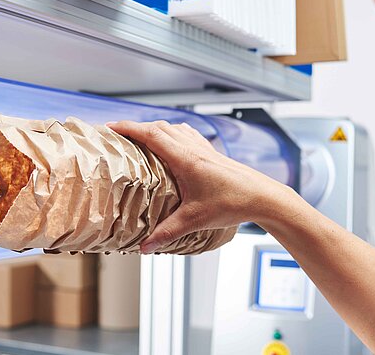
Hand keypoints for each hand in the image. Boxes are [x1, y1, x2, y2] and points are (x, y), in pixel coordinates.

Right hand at [107, 120, 296, 252]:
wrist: (264, 196)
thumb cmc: (233, 203)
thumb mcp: (195, 220)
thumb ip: (167, 233)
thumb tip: (144, 248)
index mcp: (186, 158)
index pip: (151, 134)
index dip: (128, 128)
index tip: (110, 127)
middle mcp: (194, 148)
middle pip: (159, 127)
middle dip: (136, 127)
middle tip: (118, 133)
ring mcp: (204, 148)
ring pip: (174, 128)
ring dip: (155, 128)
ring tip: (140, 137)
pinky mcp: (213, 153)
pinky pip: (187, 134)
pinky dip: (173, 133)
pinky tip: (172, 144)